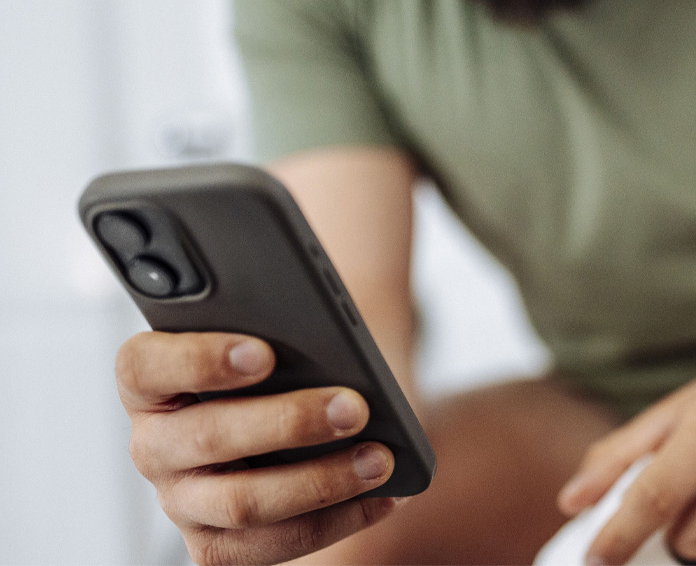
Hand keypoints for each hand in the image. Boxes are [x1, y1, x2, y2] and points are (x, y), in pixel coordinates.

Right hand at [116, 331, 400, 564]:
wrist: (306, 393)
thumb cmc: (288, 350)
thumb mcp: (285, 322)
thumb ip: (292, 316)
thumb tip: (334, 339)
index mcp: (148, 379)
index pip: (145, 365)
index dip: (200, 359)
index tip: (265, 352)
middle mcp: (154, 444)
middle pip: (207, 438)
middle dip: (289, 422)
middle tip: (355, 406)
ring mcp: (182, 501)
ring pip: (242, 503)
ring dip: (320, 482)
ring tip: (380, 458)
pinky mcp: (219, 543)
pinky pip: (274, 545)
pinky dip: (338, 519)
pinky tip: (387, 494)